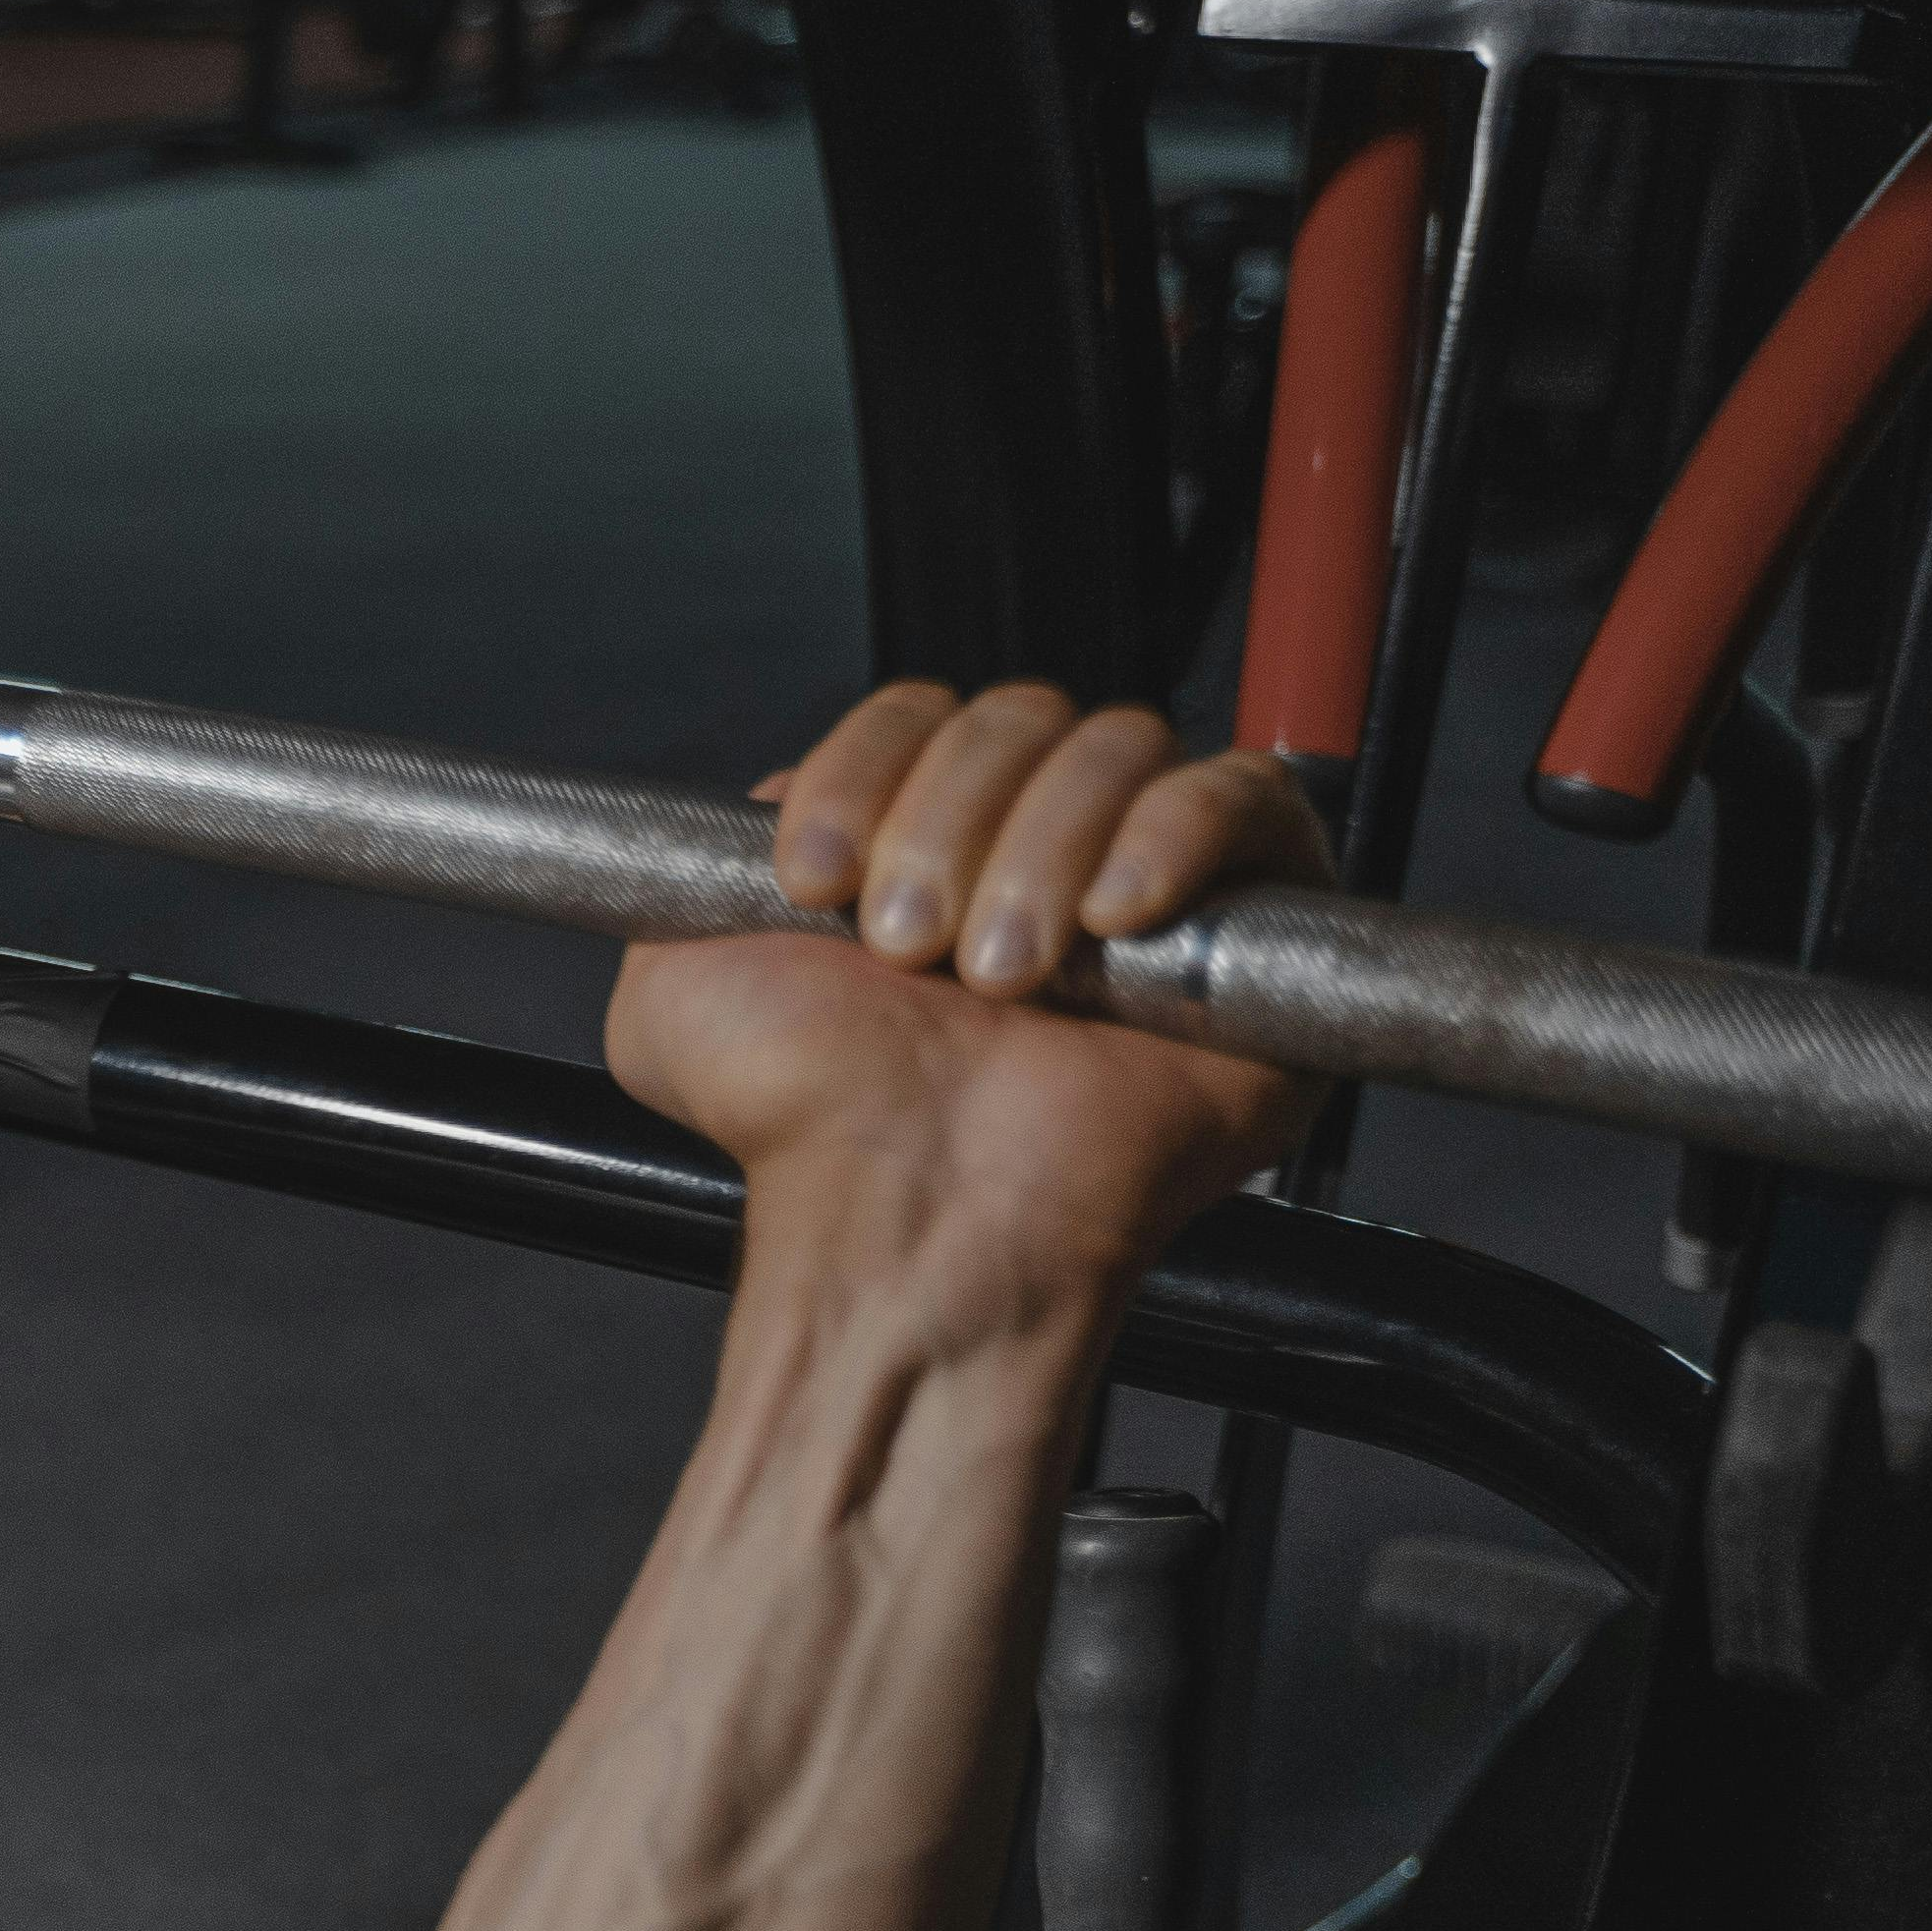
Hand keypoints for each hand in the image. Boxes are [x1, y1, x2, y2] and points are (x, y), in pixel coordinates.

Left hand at [603, 684, 1333, 1274]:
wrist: (906, 1216)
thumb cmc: (809, 1128)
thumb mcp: (673, 1002)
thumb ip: (690, 886)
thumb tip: (753, 818)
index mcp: (918, 844)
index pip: (919, 715)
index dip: (864, 772)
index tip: (814, 879)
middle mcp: (1033, 848)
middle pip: (1019, 718)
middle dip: (946, 826)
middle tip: (911, 951)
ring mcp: (1148, 878)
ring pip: (1118, 745)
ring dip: (1039, 853)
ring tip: (1002, 981)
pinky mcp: (1258, 918)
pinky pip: (1246, 795)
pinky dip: (1172, 834)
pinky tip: (1114, 921)